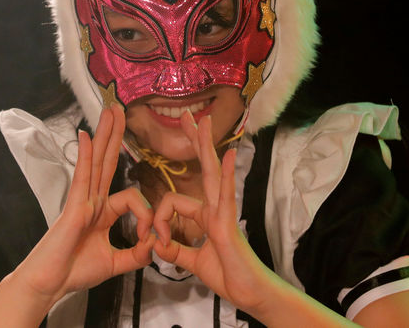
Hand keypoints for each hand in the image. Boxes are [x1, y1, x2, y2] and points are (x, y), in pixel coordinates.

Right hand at [15, 106, 154, 302]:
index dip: (147, 216)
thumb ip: (135, 255)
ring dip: (105, 134)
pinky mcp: (74, 206)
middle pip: (108, 161)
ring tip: (110, 109)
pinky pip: (83, 175)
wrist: (49, 285)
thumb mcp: (115, 263)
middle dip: (115, 135)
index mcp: (102, 212)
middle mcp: (92, 201)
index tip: (148, 240)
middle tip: (120, 108)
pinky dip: (86, 155)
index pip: (132, 198)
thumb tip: (153, 244)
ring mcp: (82, 201)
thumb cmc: (74, 272)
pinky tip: (87, 135)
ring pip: (98, 161)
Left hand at [152, 111, 276, 313]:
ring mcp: (223, 212)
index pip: (173, 203)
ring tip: (204, 121)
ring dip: (206, 145)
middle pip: (203, 167)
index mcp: (206, 215)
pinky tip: (231, 154)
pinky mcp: (228, 222)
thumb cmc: (229, 276)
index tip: (158, 242)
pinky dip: (229, 173)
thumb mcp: (193, 262)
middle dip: (195, 141)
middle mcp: (215, 207)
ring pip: (212, 172)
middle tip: (188, 116)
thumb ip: (176, 251)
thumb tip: (158, 244)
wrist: (250, 293)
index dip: (159, 221)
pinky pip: (227, 194)